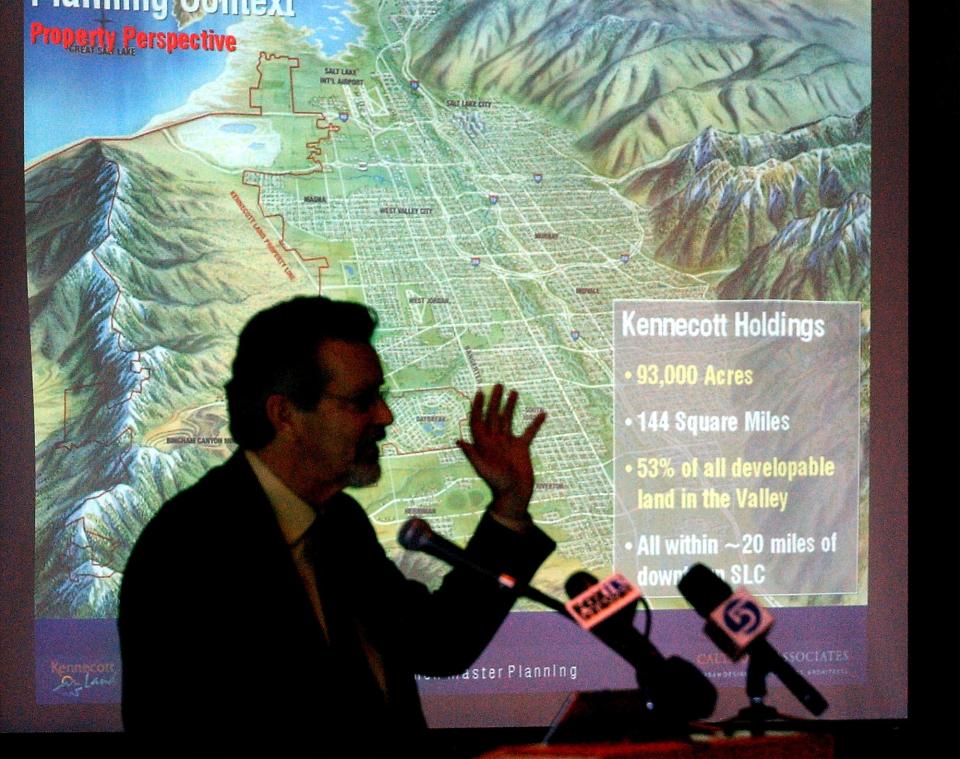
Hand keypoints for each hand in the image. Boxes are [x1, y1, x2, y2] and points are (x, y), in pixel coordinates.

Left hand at [456, 384, 546, 523]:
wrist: (515, 495)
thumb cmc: (497, 484)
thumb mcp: (483, 469)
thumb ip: (472, 454)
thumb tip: (458, 440)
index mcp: (484, 444)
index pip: (478, 421)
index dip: (477, 407)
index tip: (480, 393)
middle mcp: (495, 441)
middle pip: (493, 416)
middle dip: (494, 401)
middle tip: (498, 385)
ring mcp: (508, 443)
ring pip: (508, 420)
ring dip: (510, 406)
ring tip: (514, 392)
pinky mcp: (522, 448)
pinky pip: (529, 432)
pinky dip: (535, 423)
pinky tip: (542, 413)